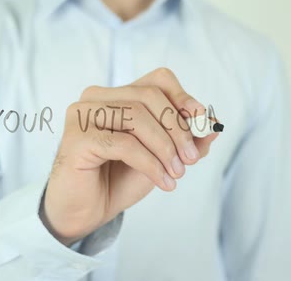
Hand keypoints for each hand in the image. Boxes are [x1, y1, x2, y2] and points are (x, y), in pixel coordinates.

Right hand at [40, 68, 218, 244]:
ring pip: (137, 117)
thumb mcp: (161, 156)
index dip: (183, 97)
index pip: (157, 80)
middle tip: (190, 158)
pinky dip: (150, 164)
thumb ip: (186, 140)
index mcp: (115, 95)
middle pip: (149, 96)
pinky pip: (124, 144)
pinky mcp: (76, 138)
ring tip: (176, 173)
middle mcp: (95, 98)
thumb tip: (214, 126)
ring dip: (165, 147)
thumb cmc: (117, 180)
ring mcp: (82, 115)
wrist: (86, 211)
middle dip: (177, 127)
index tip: (202, 122)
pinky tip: (163, 182)